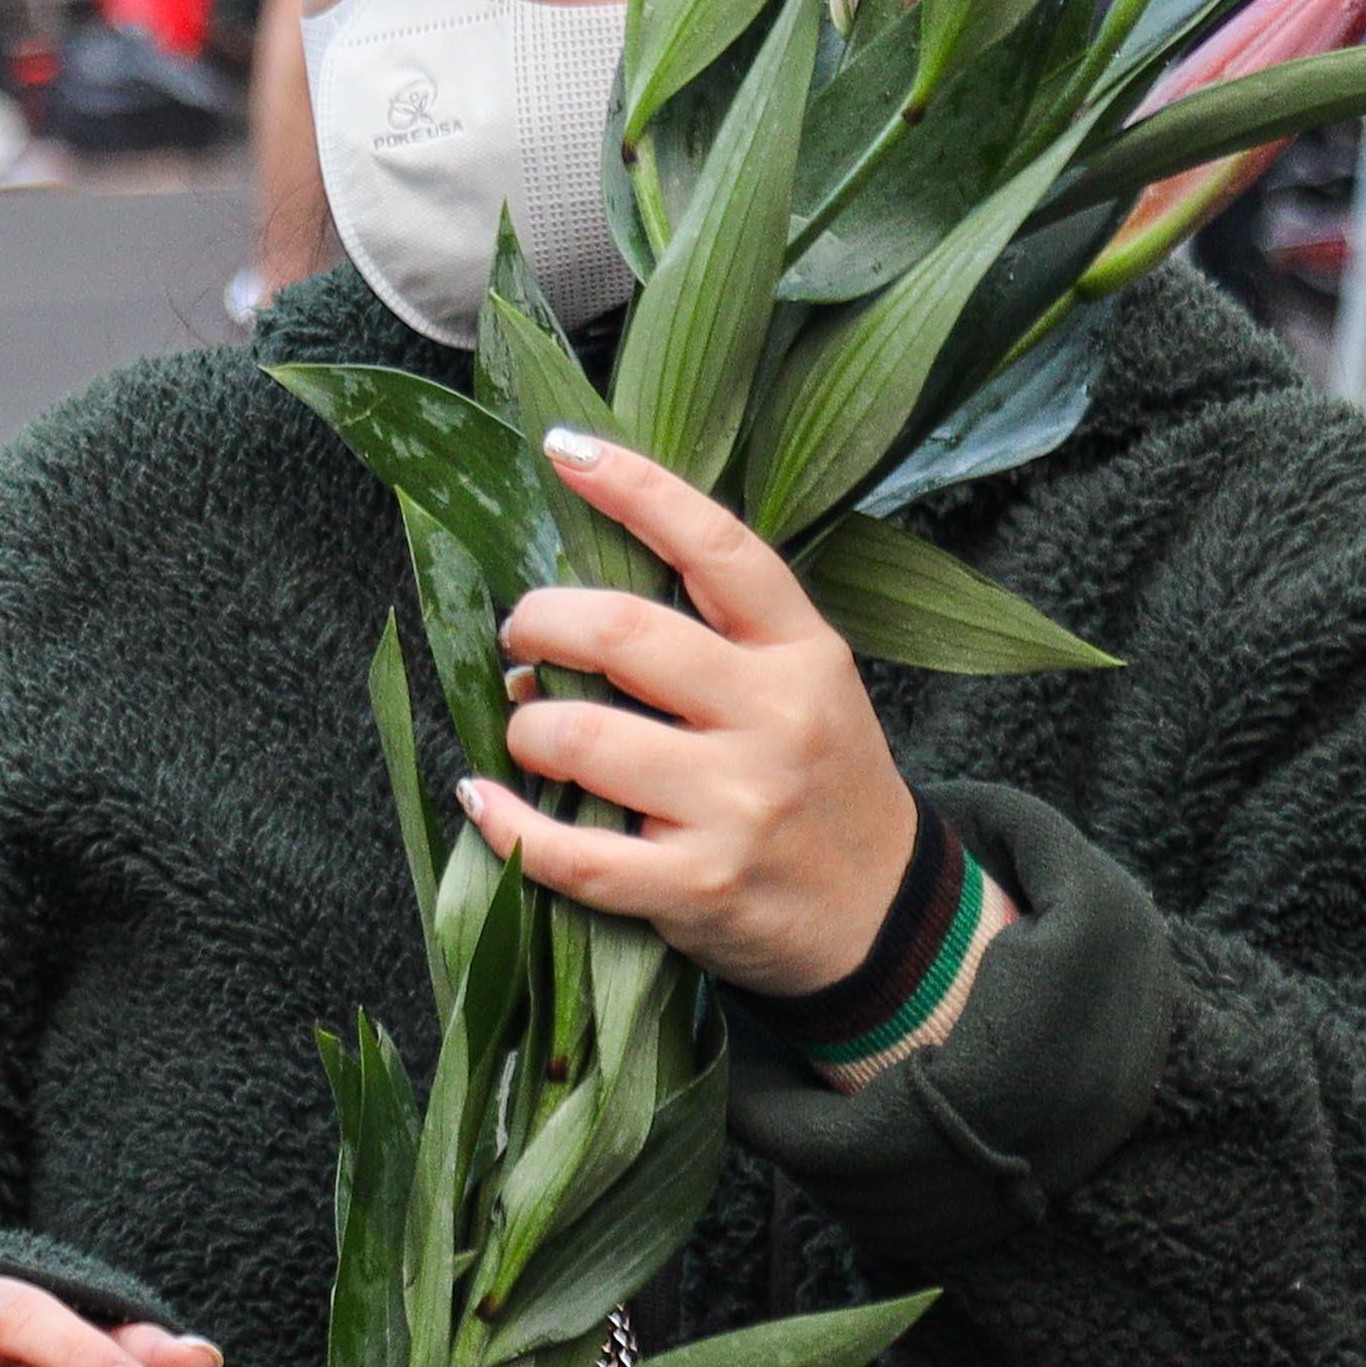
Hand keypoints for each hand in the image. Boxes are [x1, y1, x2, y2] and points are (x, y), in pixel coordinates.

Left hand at [461, 427, 916, 996]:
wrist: (883, 916)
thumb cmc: (818, 785)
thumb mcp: (804, 686)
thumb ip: (716, 636)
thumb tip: (569, 606)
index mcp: (803, 652)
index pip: (716, 545)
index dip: (634, 489)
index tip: (564, 450)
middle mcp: (775, 718)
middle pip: (623, 632)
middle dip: (541, 622)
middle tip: (522, 635)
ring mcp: (736, 805)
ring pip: (579, 737)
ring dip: (525, 727)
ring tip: (530, 733)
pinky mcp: (695, 885)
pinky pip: (566, 851)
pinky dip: (504, 823)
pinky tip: (482, 800)